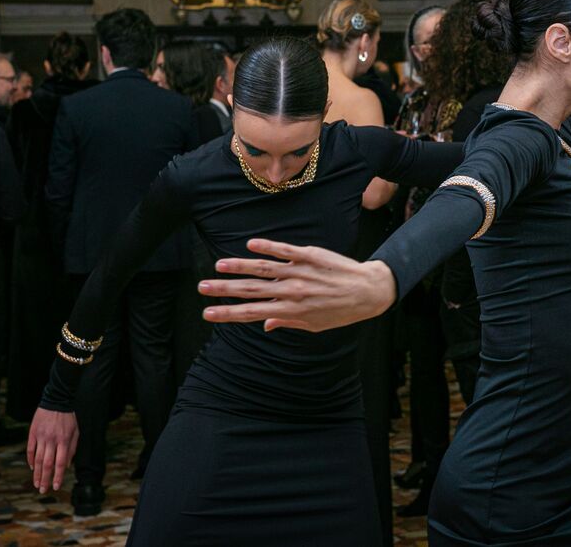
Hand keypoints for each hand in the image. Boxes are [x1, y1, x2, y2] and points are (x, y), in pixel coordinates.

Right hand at [27, 408, 78, 493]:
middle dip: (45, 479)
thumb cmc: (68, 417)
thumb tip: (67, 465)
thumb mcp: (75, 431)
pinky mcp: (33, 432)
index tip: (55, 487)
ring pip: (38, 459)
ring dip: (37, 473)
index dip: (58, 476)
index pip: (60, 463)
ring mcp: (41, 436)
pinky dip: (31, 460)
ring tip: (37, 483)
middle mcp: (52, 440)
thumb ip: (72, 448)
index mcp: (64, 440)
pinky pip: (30, 449)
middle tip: (43, 490)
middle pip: (47, 464)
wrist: (57, 399)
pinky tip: (33, 467)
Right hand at [198, 238, 396, 332]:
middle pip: (251, 290)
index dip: (228, 314)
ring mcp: (299, 272)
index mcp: (291, 311)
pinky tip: (250, 244)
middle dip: (224, 290)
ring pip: (263, 268)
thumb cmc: (341, 311)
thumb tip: (264, 324)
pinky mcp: (308, 255)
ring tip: (218, 267)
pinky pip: (284, 250)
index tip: (207, 313)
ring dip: (239, 267)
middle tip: (202, 288)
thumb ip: (287, 322)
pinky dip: (267, 246)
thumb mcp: (314, 325)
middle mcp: (292, 291)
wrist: (368, 291)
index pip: (252, 313)